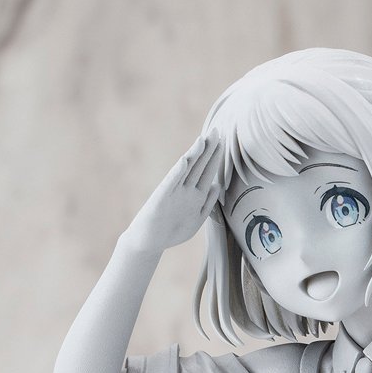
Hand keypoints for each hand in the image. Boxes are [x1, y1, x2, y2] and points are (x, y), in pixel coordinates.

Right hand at [120, 131, 221, 256]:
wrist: (148, 241)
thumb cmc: (171, 231)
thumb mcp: (195, 218)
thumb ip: (207, 203)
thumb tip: (217, 186)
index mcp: (196, 195)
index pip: (208, 171)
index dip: (215, 156)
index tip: (223, 141)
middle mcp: (186, 191)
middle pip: (200, 166)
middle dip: (209, 149)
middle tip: (216, 130)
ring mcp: (174, 193)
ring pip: (188, 171)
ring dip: (196, 154)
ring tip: (204, 138)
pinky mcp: (162, 198)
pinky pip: (172, 183)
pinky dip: (178, 172)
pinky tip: (185, 160)